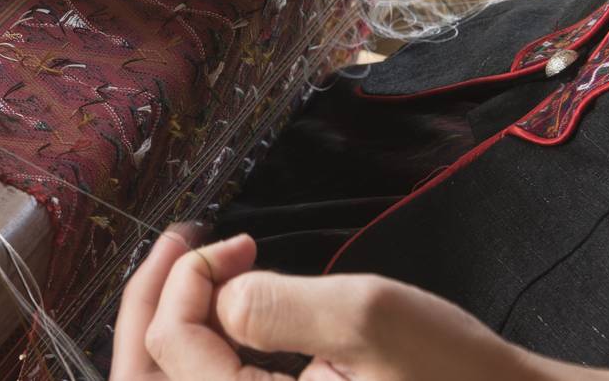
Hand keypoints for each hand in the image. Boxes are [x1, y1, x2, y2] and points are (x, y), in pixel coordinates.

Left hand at [111, 231, 608, 380]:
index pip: (172, 350)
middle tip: (182, 244)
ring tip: (198, 268)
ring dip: (171, 330)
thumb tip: (214, 297)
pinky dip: (203, 354)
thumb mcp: (367, 320)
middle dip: (153, 307)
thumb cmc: (456, 374)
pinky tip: (231, 311)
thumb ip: (273, 307)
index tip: (240, 241)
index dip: (186, 280)